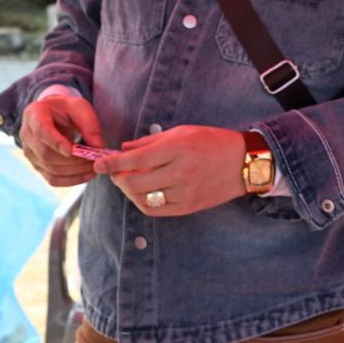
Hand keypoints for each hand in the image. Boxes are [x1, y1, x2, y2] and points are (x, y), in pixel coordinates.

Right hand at [20, 95, 104, 186]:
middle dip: (72, 160)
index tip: (71, 151)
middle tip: (93, 159)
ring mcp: (29, 153)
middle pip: (46, 154)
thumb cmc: (67, 109)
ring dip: (75, 171)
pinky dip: (71, 180)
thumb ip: (89, 125)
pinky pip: (53, 179)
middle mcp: (26, 135)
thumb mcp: (80, 108)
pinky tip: (86, 175)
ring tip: (93, 166)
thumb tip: (98, 147)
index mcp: (34, 114)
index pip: (41, 131)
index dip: (55, 142)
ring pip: (50, 169)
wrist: (55, 115)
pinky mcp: (37, 166)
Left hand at [95, 126, 245, 216]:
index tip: (100, 164)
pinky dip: (144, 203)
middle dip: (118, 179)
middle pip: (135, 183)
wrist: (243, 162)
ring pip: (144, 199)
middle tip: (114, 173)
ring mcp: (185, 192)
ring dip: (129, 192)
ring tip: (128, 183)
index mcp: (177, 149)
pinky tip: (143, 194)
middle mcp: (180, 172)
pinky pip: (157, 210)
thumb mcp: (181, 132)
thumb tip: (124, 149)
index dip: (113, 163)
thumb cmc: (211, 141)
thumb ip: (150, 141)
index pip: (136, 159)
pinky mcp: (189, 207)